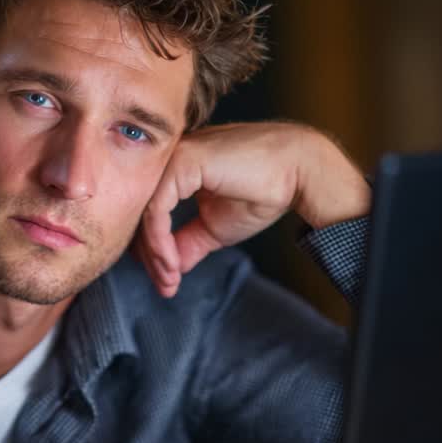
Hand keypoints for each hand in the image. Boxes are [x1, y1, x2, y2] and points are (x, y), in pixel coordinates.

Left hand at [135, 122, 369, 297]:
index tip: (165, 281)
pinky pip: (157, 209)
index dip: (153, 250)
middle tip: (165, 285)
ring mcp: (174, 157)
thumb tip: (167, 267)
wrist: (299, 173)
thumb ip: (186, 242)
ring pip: (146, 213)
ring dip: (155, 253)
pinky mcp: (183, 162)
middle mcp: (170, 160)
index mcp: (176, 171)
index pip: (149, 212)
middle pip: (142, 213)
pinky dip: (160, 241)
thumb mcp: (215, 227)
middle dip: (151, 256)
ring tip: (170, 278)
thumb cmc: (264, 191)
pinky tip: (172, 262)